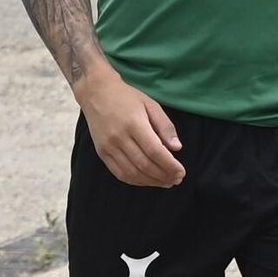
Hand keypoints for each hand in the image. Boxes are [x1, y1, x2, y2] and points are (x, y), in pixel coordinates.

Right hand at [75, 70, 184, 187]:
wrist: (96, 93)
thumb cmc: (127, 97)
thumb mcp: (151, 105)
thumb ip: (165, 126)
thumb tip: (177, 148)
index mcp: (134, 123)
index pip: (155, 151)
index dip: (169, 165)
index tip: (181, 172)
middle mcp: (119, 137)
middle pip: (144, 164)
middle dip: (163, 176)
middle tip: (177, 179)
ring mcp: (108, 147)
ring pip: (132, 172)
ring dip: (151, 181)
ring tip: (165, 182)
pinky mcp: (101, 153)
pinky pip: (119, 173)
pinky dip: (135, 181)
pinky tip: (148, 181)